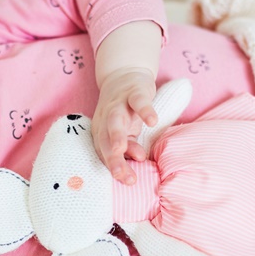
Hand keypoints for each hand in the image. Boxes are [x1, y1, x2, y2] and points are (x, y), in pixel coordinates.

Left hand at [91, 68, 157, 185]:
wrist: (124, 75)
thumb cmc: (125, 111)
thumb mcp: (126, 132)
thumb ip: (129, 148)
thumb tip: (138, 163)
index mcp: (101, 132)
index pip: (104, 152)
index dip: (113, 166)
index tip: (126, 180)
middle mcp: (106, 119)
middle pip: (105, 140)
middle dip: (112, 158)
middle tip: (121, 174)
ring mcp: (119, 104)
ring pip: (115, 120)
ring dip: (117, 136)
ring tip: (125, 150)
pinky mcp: (133, 92)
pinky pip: (138, 101)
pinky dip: (145, 110)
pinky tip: (152, 121)